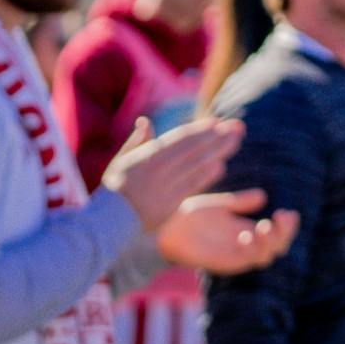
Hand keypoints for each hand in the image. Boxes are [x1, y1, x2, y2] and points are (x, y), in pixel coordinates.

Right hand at [101, 116, 243, 231]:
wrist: (107, 222)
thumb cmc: (115, 189)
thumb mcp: (121, 161)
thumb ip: (136, 142)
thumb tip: (145, 121)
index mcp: (146, 155)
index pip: (178, 139)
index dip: (199, 129)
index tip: (216, 122)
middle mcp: (157, 168)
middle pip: (192, 148)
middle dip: (216, 136)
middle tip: (237, 127)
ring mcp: (164, 186)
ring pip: (195, 165)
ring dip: (217, 151)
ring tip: (235, 141)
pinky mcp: (169, 204)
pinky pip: (190, 186)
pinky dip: (205, 175)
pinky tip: (220, 166)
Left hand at [156, 189, 299, 273]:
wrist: (166, 228)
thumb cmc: (189, 217)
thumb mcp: (219, 205)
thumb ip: (239, 202)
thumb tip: (263, 196)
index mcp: (247, 230)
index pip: (277, 234)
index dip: (288, 226)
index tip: (290, 213)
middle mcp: (246, 245)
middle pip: (277, 247)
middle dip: (284, 234)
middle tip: (281, 218)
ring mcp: (236, 255)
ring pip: (265, 256)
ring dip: (270, 241)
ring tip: (264, 226)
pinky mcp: (223, 263)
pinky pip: (244, 261)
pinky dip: (250, 249)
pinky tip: (246, 235)